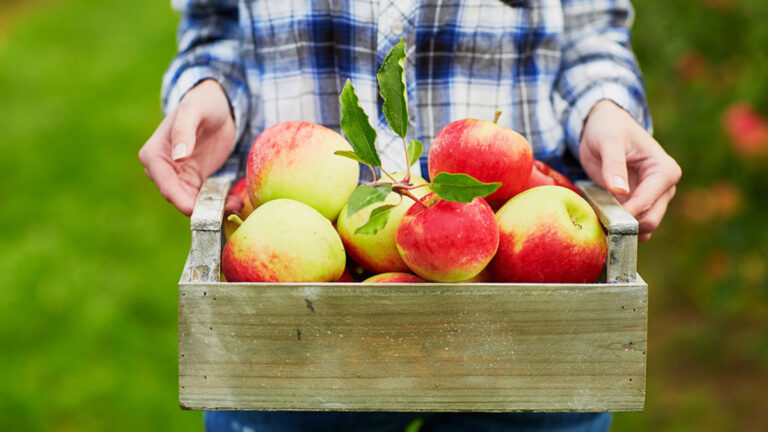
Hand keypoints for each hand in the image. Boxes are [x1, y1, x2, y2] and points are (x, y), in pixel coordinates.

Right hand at [139, 79, 242, 215]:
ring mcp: (179, 177)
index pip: (165, 184)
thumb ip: (184, 130)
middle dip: (202, 208)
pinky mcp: (196, 181)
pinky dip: (219, 202)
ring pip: (193, 202)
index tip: (197, 210)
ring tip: (236, 205)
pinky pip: (205, 198)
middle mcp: (162, 170)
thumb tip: (178, 157)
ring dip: (214, 208)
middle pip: (179, 198)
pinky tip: (236, 202)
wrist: (217, 105)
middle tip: (227, 208)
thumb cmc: (202, 102)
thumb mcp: (194, 111)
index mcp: (154, 154)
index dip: (180, 200)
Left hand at [579, 100, 681, 241]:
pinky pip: (632, 226)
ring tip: (596, 221)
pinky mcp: (639, 206)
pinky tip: (598, 222)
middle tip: (596, 222)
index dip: (626, 213)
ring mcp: (653, 199)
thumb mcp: (609, 140)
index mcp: (664, 170)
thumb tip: (620, 191)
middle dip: (625, 225)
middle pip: (650, 220)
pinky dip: (617, 228)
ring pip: (642, 228)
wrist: (603, 127)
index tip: (603, 217)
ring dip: (620, 230)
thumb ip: (614, 164)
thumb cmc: (609, 128)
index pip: (649, 200)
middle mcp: (665, 188)